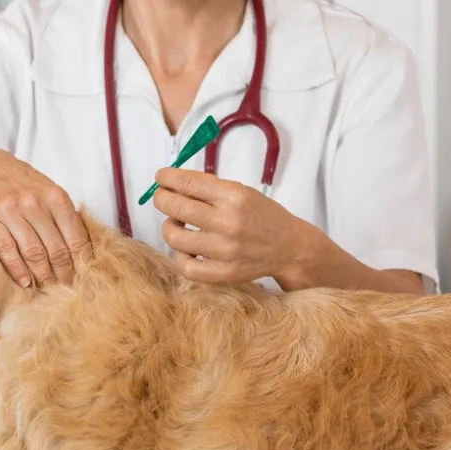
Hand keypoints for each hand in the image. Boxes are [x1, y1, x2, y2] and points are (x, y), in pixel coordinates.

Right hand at [0, 149, 90, 286]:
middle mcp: (34, 203)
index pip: (75, 237)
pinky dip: (18, 269)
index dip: (81, 262)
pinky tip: (25, 282)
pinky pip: (7, 250)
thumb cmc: (21, 183)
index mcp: (55, 196)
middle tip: (67, 287)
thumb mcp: (47, 191)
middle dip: (64, 273)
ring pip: (34, 253)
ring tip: (49, 287)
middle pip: (56, 249)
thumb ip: (62, 216)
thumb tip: (81, 251)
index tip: (84, 276)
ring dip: (43, 275)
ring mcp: (11, 211)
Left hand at [151, 168, 325, 284]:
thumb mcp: (242, 191)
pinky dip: (180, 256)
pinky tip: (186, 249)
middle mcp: (228, 222)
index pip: (188, 183)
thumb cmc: (263, 215)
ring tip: (176, 223)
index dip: (167, 178)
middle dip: (162, 199)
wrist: (289, 247)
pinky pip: (186, 267)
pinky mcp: (223, 273)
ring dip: (169, 227)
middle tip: (161, 197)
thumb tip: (173, 183)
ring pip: (175, 238)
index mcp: (234, 197)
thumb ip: (210, 188)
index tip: (161, 177)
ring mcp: (225, 251)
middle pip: (176, 208)